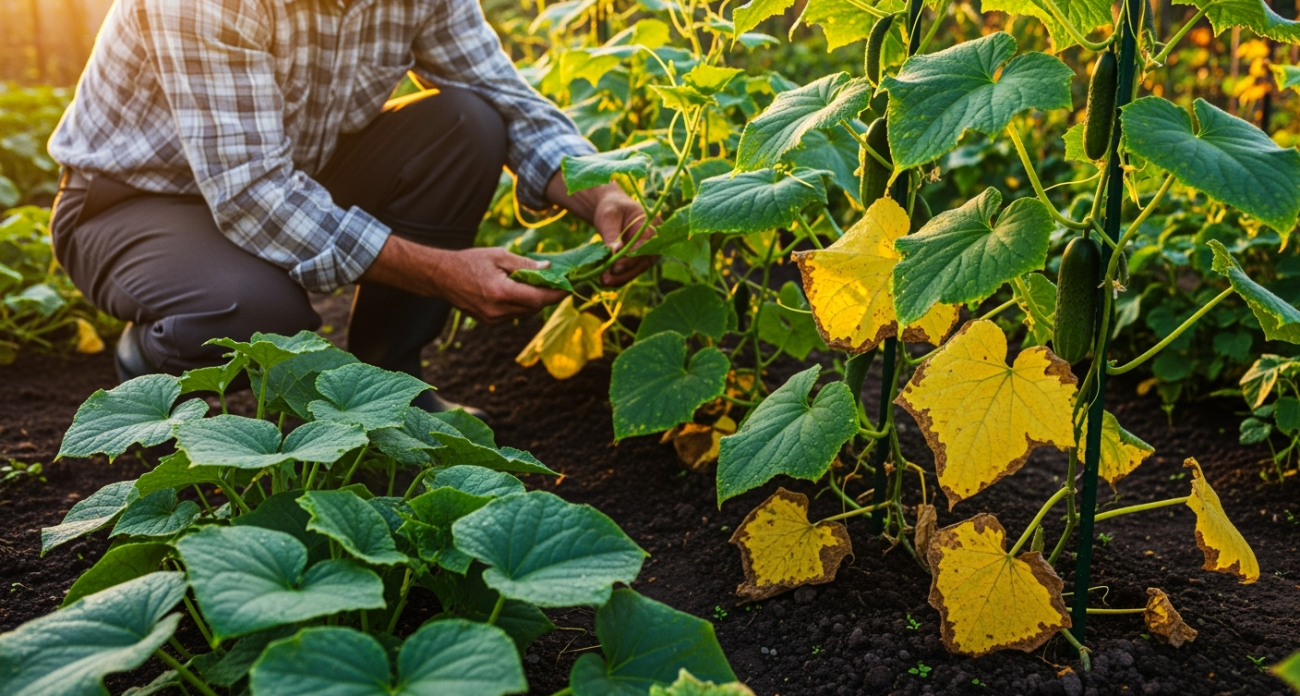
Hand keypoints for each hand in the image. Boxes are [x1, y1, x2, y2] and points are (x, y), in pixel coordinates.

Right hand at [435, 247, 568, 323]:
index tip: (569, 287)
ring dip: (534, 301)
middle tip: (557, 283)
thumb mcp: (499, 256)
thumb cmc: (469, 261)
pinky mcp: (488, 322)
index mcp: (500, 292)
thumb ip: (524, 264)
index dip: (556, 294)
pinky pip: (513, 315)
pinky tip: (519, 291)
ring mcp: (492, 319)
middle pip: (534, 308)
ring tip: (539, 285)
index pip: (538, 298)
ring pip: (525, 313)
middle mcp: (497, 310)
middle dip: (547, 296)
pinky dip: (521, 304)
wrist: (441, 277)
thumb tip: (548, 267)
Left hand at [546, 173, 657, 286]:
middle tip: (606, 279)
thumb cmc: (612, 208)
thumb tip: (614, 252)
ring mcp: (646, 253)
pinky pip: (629, 271)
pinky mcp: (636, 261)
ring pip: (636, 270)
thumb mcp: (609, 217)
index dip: (630, 259)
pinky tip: (604, 281)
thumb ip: (612, 235)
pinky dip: (617, 278)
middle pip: (642, 263)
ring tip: (602, 282)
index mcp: (652, 226)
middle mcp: (653, 242)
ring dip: (619, 279)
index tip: (615, 267)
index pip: (644, 247)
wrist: (610, 209)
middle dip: (624, 273)